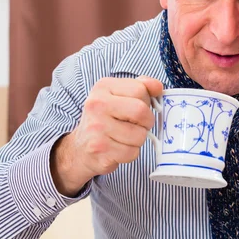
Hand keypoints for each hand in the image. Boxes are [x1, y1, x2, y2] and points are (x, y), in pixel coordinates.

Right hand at [51, 76, 162, 195]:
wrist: (80, 147)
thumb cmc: (106, 118)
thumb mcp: (119, 95)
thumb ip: (141, 86)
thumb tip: (158, 86)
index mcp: (103, 87)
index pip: (140, 89)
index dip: (147, 101)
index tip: (139, 107)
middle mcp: (97, 105)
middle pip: (141, 111)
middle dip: (146, 121)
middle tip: (138, 125)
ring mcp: (97, 128)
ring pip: (140, 135)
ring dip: (138, 139)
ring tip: (125, 137)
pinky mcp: (100, 149)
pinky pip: (132, 152)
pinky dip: (131, 153)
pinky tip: (119, 148)